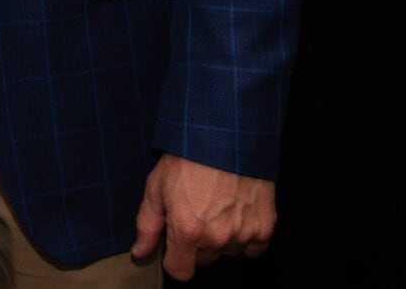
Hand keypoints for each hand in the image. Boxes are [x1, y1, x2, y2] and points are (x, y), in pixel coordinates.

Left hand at [130, 154, 275, 280]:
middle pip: (204, 259)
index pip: (180, 271)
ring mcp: (243, 233)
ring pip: (228, 251)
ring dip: (222, 237)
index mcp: (187, 231)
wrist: (226, 135)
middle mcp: (217, 237)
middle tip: (196, 212)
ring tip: (217, 206)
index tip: (174, 244)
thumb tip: (140, 252)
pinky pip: (254, 246)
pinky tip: (237, 212)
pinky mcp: (265, 226)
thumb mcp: (156, 187)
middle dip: (197, 243)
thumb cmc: (187, 157)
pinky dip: (246, 234)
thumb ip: (147, 226)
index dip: (174, 259)